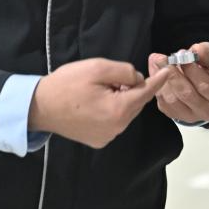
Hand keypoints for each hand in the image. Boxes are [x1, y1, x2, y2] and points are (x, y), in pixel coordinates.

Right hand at [29, 58, 170, 148]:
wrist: (39, 107)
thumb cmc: (67, 85)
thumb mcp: (98, 68)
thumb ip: (124, 72)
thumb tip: (137, 79)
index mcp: (119, 110)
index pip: (145, 92)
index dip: (158, 80)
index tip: (169, 71)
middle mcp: (117, 127)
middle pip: (136, 102)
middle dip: (131, 88)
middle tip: (112, 77)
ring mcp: (107, 136)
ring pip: (125, 112)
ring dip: (121, 99)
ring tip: (100, 89)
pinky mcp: (98, 140)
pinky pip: (114, 121)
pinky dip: (112, 110)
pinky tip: (95, 102)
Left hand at [147, 42, 208, 123]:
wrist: (200, 86)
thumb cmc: (207, 72)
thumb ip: (206, 52)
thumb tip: (195, 50)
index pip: (204, 85)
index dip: (190, 69)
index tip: (181, 54)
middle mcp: (207, 110)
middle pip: (186, 93)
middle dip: (172, 74)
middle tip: (162, 58)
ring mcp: (190, 116)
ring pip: (172, 99)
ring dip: (162, 79)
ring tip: (157, 62)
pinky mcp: (175, 115)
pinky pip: (163, 102)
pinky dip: (157, 86)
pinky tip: (156, 72)